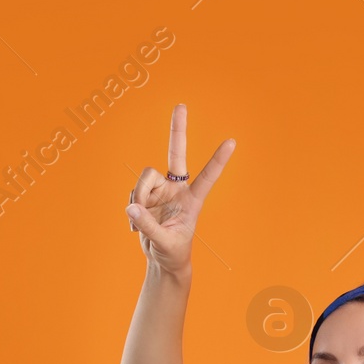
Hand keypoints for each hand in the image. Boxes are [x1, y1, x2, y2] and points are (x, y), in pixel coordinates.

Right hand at [126, 103, 234, 277]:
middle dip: (178, 130)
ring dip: (139, 197)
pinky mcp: (145, 195)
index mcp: (193, 200)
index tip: (232, 142)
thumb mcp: (164, 242)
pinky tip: (137, 225)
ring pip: (144, 178)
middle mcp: (177, 189)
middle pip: (176, 154)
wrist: (163, 259)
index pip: (207, 176)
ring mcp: (161, 190)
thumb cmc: (173, 252)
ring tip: (141, 222)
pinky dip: (132, 210)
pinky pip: (133, 192)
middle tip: (181, 105)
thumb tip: (131, 207)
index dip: (218, 160)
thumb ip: (148, 226)